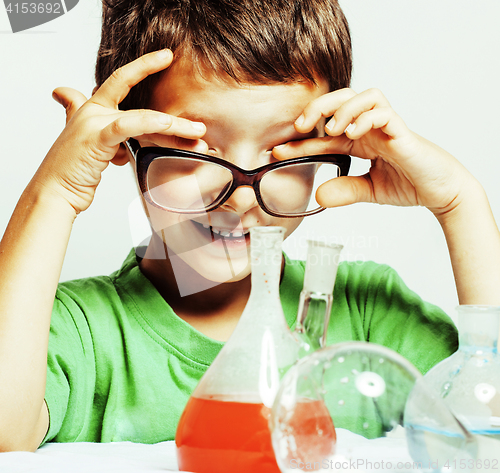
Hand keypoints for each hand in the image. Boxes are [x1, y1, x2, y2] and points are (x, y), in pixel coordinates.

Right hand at [36, 49, 206, 214]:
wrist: (54, 192)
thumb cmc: (73, 172)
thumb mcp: (93, 149)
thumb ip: (110, 139)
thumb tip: (124, 146)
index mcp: (92, 109)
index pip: (121, 80)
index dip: (143, 66)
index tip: (165, 57)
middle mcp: (92, 111)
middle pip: (140, 103)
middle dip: (172, 111)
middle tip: (199, 121)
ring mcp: (93, 122)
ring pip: (143, 118)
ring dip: (175, 127)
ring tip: (198, 134)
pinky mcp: (95, 138)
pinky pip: (128, 126)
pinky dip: (149, 123)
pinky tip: (168, 123)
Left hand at [272, 88, 476, 216]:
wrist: (440, 191)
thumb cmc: (409, 185)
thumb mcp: (369, 191)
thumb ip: (345, 190)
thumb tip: (318, 196)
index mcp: (360, 140)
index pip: (324, 135)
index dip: (300, 142)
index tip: (276, 151)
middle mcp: (370, 128)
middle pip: (341, 100)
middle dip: (316, 108)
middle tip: (298, 126)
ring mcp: (387, 126)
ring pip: (363, 96)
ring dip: (342, 108)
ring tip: (330, 129)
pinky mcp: (402, 131)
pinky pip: (383, 112)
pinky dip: (366, 118)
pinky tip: (353, 133)